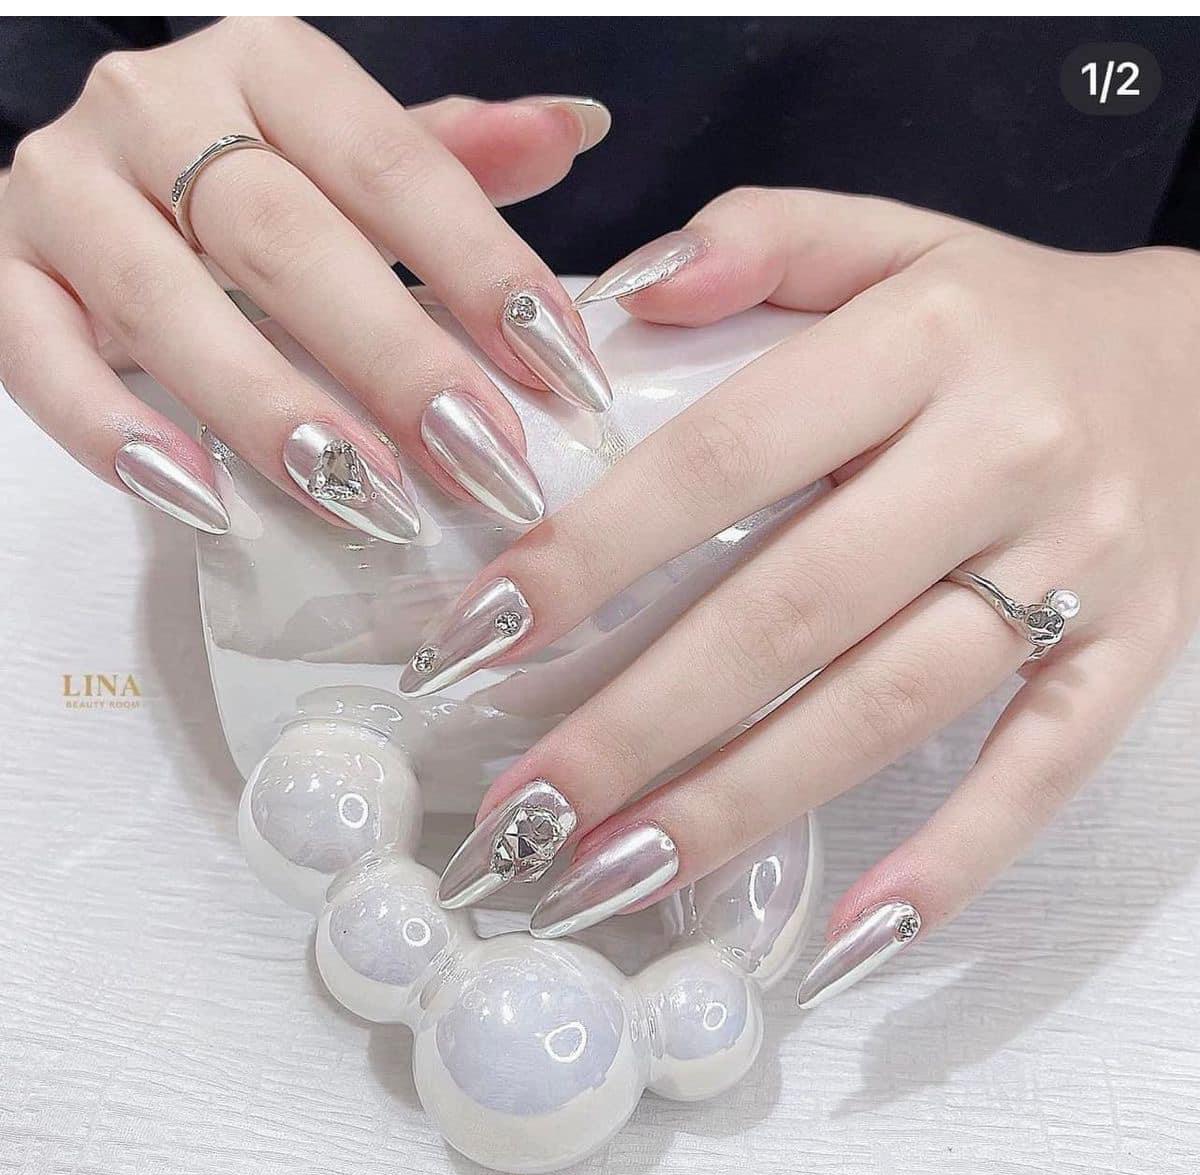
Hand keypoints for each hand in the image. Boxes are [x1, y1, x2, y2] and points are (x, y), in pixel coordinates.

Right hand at [0, 16, 611, 537]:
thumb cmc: (254, 184)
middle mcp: (156, 107)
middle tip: (484, 459)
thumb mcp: (353, 156)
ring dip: (272, 410)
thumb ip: (451, 155)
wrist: (97, 186)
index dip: (488, 270)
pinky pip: (37, 355)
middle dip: (396, 359)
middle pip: (285, 238)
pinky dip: (113, 433)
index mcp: (270, 68)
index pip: (397, 164)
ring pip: (164, 301)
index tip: (566, 374)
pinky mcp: (2, 273)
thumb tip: (574, 128)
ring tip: (368, 502)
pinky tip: (201, 499)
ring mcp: (64, 189)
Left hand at [414, 187, 1199, 1004]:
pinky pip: (1043, 768)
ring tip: (619, 874)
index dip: (597, 549)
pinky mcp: (1137, 652)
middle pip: (794, 608)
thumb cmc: (1012, 312)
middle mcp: (1002, 455)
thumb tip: (627, 294)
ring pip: (891, 706)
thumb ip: (762, 238)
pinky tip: (848, 934)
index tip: (483, 634)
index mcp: (924, 340)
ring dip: (745, 803)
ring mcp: (1080, 568)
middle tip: (524, 811)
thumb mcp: (893, 239)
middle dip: (642, 721)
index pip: (725, 453)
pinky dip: (953, 857)